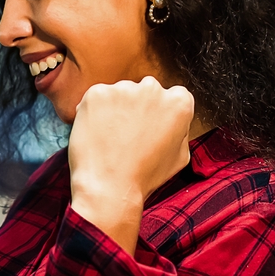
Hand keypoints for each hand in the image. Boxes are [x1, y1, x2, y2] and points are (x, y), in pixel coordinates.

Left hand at [68, 76, 194, 254]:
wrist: (110, 186)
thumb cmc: (145, 176)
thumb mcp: (180, 156)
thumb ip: (180, 130)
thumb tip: (174, 120)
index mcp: (179, 102)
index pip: (171, 96)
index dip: (158, 113)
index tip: (148, 128)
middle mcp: (153, 88)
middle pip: (144, 91)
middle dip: (136, 107)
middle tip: (127, 135)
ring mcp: (124, 88)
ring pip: (118, 94)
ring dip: (114, 109)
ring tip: (110, 138)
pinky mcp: (97, 93)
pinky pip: (96, 99)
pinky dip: (93, 112)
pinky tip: (96, 134)